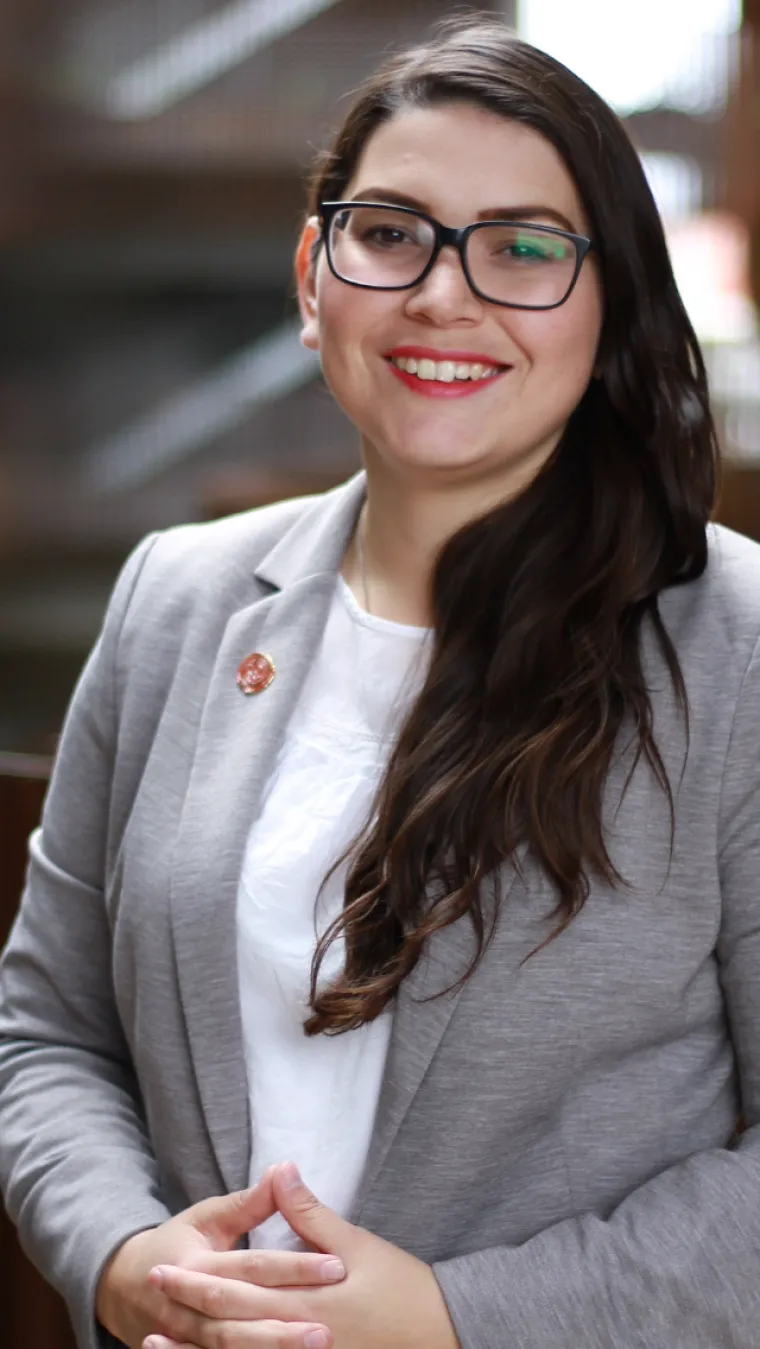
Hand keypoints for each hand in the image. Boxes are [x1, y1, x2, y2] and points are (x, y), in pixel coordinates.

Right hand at [96, 1167, 335, 1348]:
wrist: (123, 1284)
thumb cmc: (177, 1243)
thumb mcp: (207, 1217)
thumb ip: (247, 1203)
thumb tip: (284, 1170)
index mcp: (197, 1263)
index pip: (253, 1266)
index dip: (294, 1266)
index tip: (336, 1267)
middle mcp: (187, 1305)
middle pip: (241, 1314)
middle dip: (285, 1322)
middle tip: (329, 1326)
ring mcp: (183, 1336)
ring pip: (228, 1346)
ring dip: (269, 1348)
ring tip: (314, 1347)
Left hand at [146, 1162, 459, 1348]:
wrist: (440, 1335)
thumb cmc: (401, 1288)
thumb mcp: (358, 1246)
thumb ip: (311, 1213)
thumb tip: (281, 1169)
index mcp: (307, 1301)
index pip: (240, 1288)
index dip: (198, 1278)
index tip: (161, 1265)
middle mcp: (300, 1338)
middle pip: (231, 1326)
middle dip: (188, 1307)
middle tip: (150, 1291)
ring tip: (154, 1343)